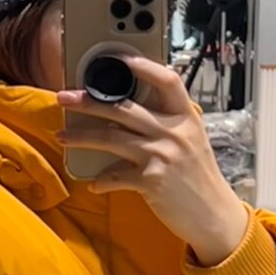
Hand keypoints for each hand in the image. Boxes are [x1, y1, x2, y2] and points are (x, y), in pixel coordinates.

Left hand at [58, 58, 248, 266]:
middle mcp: (174, 132)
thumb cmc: (199, 178)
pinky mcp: (151, 181)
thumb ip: (168, 123)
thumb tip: (131, 111)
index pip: (167, 80)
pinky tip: (93, 183)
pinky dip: (101, 180)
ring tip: (62, 136)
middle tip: (65, 97)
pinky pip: (115, 176)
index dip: (143, 66)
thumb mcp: (192, 142)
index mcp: (186, 117)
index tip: (119, 59)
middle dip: (89, 101)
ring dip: (81, 136)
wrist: (214, 215)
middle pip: (124, 108)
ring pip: (111, 138)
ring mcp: (162, 155)